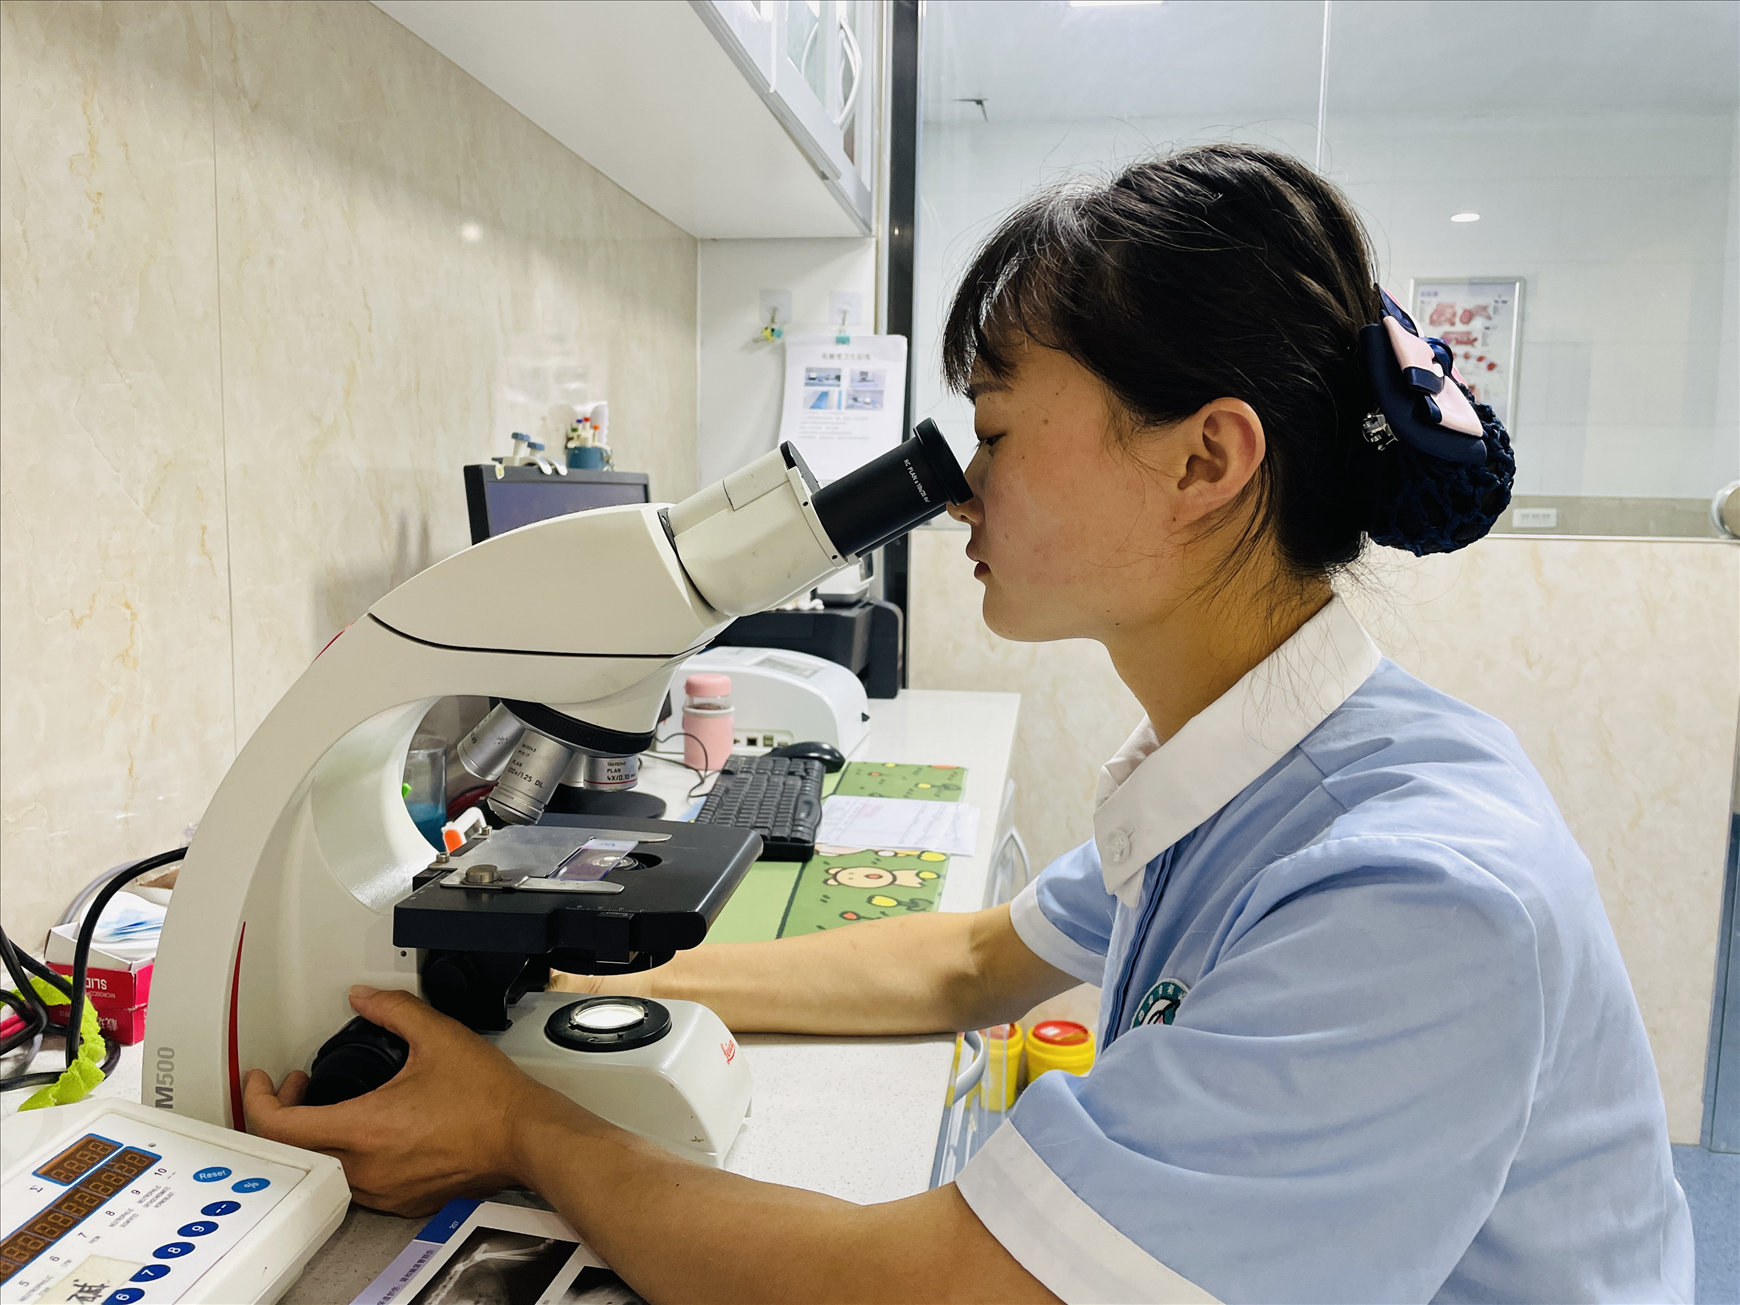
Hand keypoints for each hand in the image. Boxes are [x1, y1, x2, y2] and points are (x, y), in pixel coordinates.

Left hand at [243, 985, 563, 1215]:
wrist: (524, 1136)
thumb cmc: (489, 1100)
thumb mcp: (438, 1036)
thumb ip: (393, 1010)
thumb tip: (365, 997)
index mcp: (363, 1128)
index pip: (278, 1125)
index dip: (257, 1098)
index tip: (262, 1080)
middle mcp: (366, 1167)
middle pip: (292, 1150)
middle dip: (283, 1113)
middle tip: (299, 1086)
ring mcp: (382, 1189)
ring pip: (322, 1169)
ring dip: (315, 1136)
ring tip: (332, 1106)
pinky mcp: (400, 1201)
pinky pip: (353, 1184)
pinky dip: (344, 1156)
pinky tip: (366, 1132)